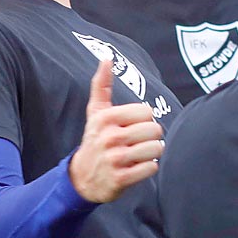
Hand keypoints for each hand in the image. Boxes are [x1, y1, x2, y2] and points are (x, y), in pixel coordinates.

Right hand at [70, 61, 163, 202]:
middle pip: (155, 130)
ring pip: (156, 149)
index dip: (143, 120)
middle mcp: (110, 137)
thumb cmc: (94, 139)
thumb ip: (102, 85)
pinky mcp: (121, 179)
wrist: (82, 178)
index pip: (147, 112)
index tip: (131, 126)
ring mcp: (115, 159)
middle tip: (136, 142)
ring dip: (151, 153)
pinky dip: (147, 168)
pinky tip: (135, 168)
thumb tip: (107, 58)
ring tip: (138, 154)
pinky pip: (151, 168)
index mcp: (106, 118)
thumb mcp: (95, 112)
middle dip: (150, 137)